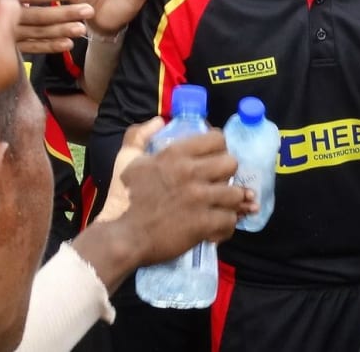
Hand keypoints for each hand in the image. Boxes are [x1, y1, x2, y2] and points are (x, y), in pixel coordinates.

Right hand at [96, 120, 251, 266]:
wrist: (123, 237)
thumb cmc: (123, 198)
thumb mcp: (126, 159)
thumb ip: (139, 135)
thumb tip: (158, 121)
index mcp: (175, 154)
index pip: (217, 139)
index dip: (219, 148)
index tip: (215, 156)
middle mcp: (191, 172)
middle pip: (231, 163)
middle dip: (227, 173)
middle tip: (218, 183)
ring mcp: (199, 198)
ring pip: (236, 193)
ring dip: (230, 201)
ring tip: (222, 207)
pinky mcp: (203, 223)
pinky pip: (230, 220)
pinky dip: (225, 226)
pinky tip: (216, 227)